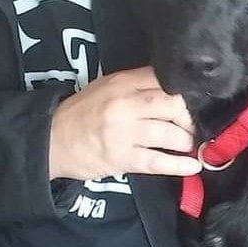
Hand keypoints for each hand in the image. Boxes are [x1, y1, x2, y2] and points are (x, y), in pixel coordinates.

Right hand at [49, 66, 201, 179]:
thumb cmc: (84, 111)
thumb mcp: (108, 86)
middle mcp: (125, 105)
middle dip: (190, 117)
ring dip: (186, 141)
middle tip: (195, 124)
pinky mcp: (121, 157)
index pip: (165, 80)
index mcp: (123, 83)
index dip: (186, 91)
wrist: (50, 139)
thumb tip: (176, 89)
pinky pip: (157, 161)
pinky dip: (179, 165)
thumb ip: (139, 83)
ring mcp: (124, 132)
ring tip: (191, 144)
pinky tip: (193, 166)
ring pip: (168, 134)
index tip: (197, 100)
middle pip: (173, 105)